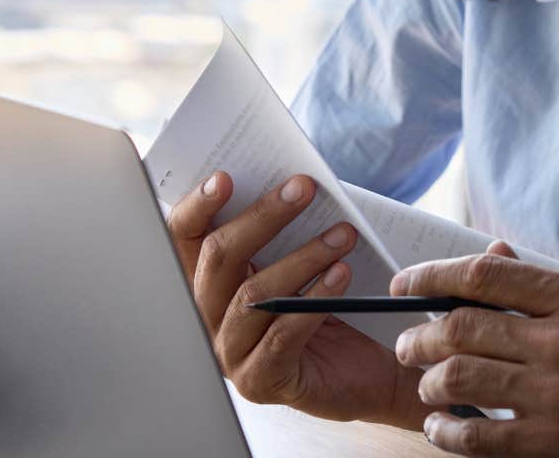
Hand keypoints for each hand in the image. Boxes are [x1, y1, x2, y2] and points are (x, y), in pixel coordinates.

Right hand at [166, 171, 433, 427]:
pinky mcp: (260, 381)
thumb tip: (292, 182)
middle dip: (263, 217)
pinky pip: (281, 335)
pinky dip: (314, 300)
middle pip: (219, 259)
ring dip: (302, 257)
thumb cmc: (335, 304)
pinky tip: (342, 275)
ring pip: (253, 295)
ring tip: (343, 234)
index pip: (185, 239)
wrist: (373, 368)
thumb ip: (285, 229)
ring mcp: (230, 353)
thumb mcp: (303, 259)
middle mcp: (209, 317)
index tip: (225, 177)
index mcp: (211, 281)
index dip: (197, 207)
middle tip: (305, 188)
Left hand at [392, 248, 558, 455]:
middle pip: (461, 326)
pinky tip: (440, 427)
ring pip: (458, 377)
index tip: (406, 284)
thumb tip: (494, 254)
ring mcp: (555, 393)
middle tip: (407, 344)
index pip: (485, 276)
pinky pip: (477, 435)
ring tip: (427, 385)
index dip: (433, 276)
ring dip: (428, 382)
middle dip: (418, 335)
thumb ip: (550, 286)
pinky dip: (446, 430)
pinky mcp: (551, 440)